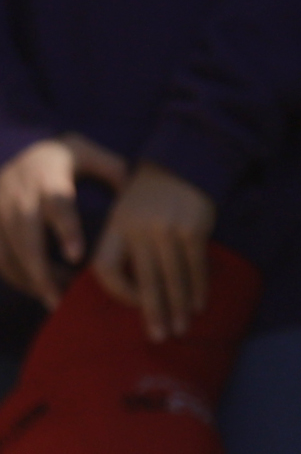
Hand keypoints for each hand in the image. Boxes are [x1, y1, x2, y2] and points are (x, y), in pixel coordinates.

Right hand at [0, 135, 126, 309]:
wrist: (21, 154)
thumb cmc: (63, 158)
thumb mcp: (87, 153)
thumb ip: (111, 170)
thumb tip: (134, 197)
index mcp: (48, 176)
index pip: (58, 204)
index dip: (66, 230)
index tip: (76, 256)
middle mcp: (19, 194)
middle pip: (26, 236)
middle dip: (41, 269)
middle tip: (60, 298)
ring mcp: (0, 211)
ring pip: (9, 252)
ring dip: (30, 279)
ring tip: (56, 300)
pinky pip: (0, 258)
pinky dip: (17, 278)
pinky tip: (40, 290)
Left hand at [91, 162, 215, 340]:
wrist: (184, 162)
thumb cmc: (149, 198)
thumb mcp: (124, 214)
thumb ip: (123, 246)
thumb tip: (131, 293)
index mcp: (116, 226)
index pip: (107, 268)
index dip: (118, 292)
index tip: (133, 305)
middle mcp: (140, 228)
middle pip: (144, 280)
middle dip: (153, 312)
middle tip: (159, 338)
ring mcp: (168, 228)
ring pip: (173, 278)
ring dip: (179, 307)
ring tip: (181, 329)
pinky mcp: (195, 228)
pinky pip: (196, 266)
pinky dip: (199, 288)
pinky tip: (200, 304)